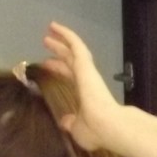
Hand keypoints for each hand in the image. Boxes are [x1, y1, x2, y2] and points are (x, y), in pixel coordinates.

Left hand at [41, 21, 124, 152]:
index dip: (59, 69)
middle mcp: (87, 82)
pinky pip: (76, 45)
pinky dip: (67, 35)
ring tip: (50, 30)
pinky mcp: (86, 65)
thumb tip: (66, 122)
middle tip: (47, 42)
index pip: (71, 77)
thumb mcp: (78, 129)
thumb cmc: (94, 130)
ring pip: (74, 51)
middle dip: (59, 52)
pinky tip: (56, 27)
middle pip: (71, 61)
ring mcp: (87, 72)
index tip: (47, 64)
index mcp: (86, 96)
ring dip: (62, 41)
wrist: (109, 126)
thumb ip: (71, 123)